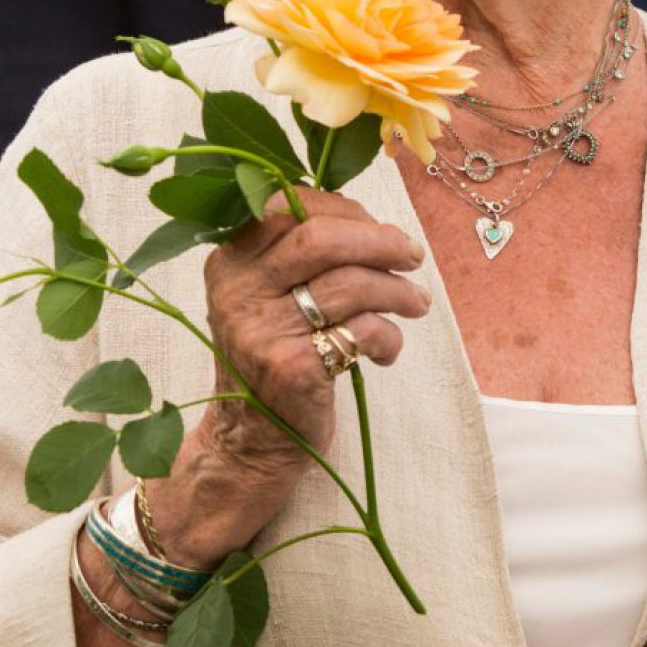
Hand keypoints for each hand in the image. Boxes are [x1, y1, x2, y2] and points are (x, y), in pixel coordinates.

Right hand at [147, 187, 428, 565]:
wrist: (251, 440)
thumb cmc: (276, 355)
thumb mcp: (269, 296)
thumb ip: (302, 254)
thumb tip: (375, 223)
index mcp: (230, 260)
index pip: (289, 206)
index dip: (346, 210)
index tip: (379, 228)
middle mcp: (237, 290)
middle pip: (320, 239)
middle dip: (380, 241)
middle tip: (413, 256)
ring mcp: (260, 330)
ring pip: (349, 284)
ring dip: (397, 290)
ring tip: (416, 303)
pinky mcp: (290, 368)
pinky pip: (361, 331)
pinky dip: (389, 336)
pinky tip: (386, 351)